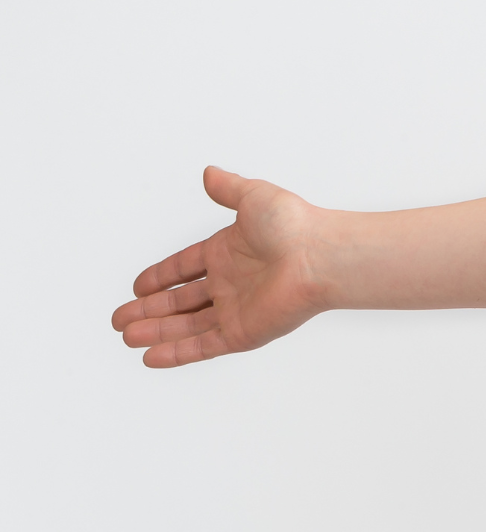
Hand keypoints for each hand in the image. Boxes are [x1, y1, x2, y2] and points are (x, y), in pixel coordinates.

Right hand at [112, 167, 332, 367]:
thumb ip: (229, 189)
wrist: (319, 256)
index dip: (160, 277)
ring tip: (126, 336)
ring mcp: (237, 309)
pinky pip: (203, 346)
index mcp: (229, 252)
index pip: (186, 268)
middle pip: (181, 301)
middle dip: (149, 310)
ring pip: (187, 325)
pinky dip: (177, 353)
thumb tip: (210, 173)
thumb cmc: (294, 224)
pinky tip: (151, 358)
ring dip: (156, 331)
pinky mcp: (244, 332)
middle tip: (120, 319)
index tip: (137, 287)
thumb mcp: (253, 197)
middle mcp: (231, 282)